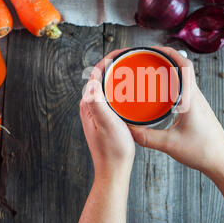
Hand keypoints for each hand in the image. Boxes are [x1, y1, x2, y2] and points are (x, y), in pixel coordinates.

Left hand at [80, 49, 135, 180]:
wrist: (113, 170)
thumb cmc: (112, 150)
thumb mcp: (107, 124)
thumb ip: (97, 102)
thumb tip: (93, 79)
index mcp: (89, 103)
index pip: (96, 73)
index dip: (109, 59)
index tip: (123, 52)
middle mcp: (91, 106)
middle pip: (101, 77)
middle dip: (114, 64)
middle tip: (132, 58)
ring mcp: (98, 112)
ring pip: (107, 87)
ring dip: (118, 76)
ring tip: (133, 69)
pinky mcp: (106, 119)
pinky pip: (112, 97)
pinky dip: (121, 89)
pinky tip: (133, 92)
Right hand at [130, 47, 223, 176]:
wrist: (222, 163)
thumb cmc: (203, 152)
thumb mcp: (170, 145)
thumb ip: (146, 137)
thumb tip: (127, 129)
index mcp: (192, 100)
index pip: (185, 66)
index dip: (170, 53)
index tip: (155, 48)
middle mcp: (197, 98)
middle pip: (185, 69)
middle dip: (167, 59)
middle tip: (148, 58)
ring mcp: (199, 104)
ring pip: (186, 80)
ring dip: (171, 72)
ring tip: (153, 73)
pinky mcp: (199, 111)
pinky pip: (186, 91)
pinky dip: (174, 86)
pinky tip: (162, 95)